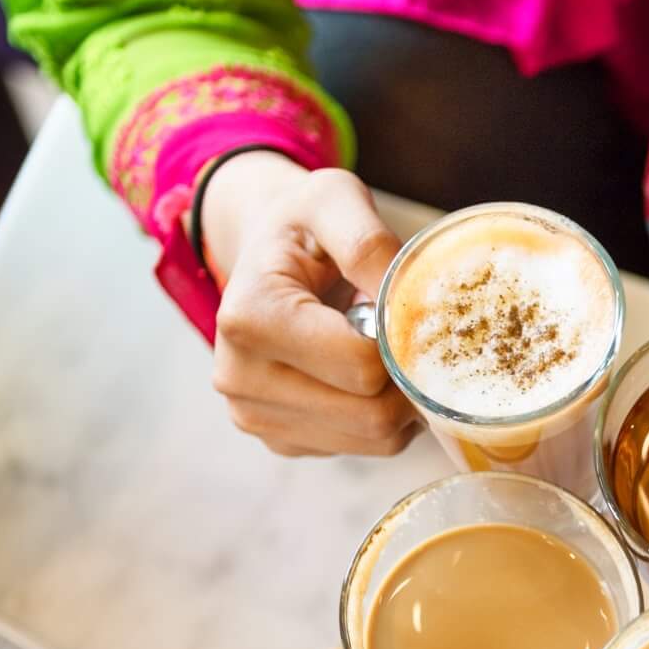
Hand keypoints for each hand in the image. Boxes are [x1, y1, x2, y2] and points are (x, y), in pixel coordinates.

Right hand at [198, 151, 418, 457]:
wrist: (264, 254)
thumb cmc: (303, 225)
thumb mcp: (334, 200)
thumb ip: (369, 242)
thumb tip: (406, 302)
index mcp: (249, 317)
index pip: (362, 368)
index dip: (403, 342)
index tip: (405, 310)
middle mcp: (239, 377)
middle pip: (371, 414)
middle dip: (408, 378)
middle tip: (409, 335)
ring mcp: (254, 416)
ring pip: (373, 439)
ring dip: (399, 400)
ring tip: (384, 350)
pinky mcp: (278, 439)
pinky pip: (360, 447)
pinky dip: (380, 417)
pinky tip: (363, 374)